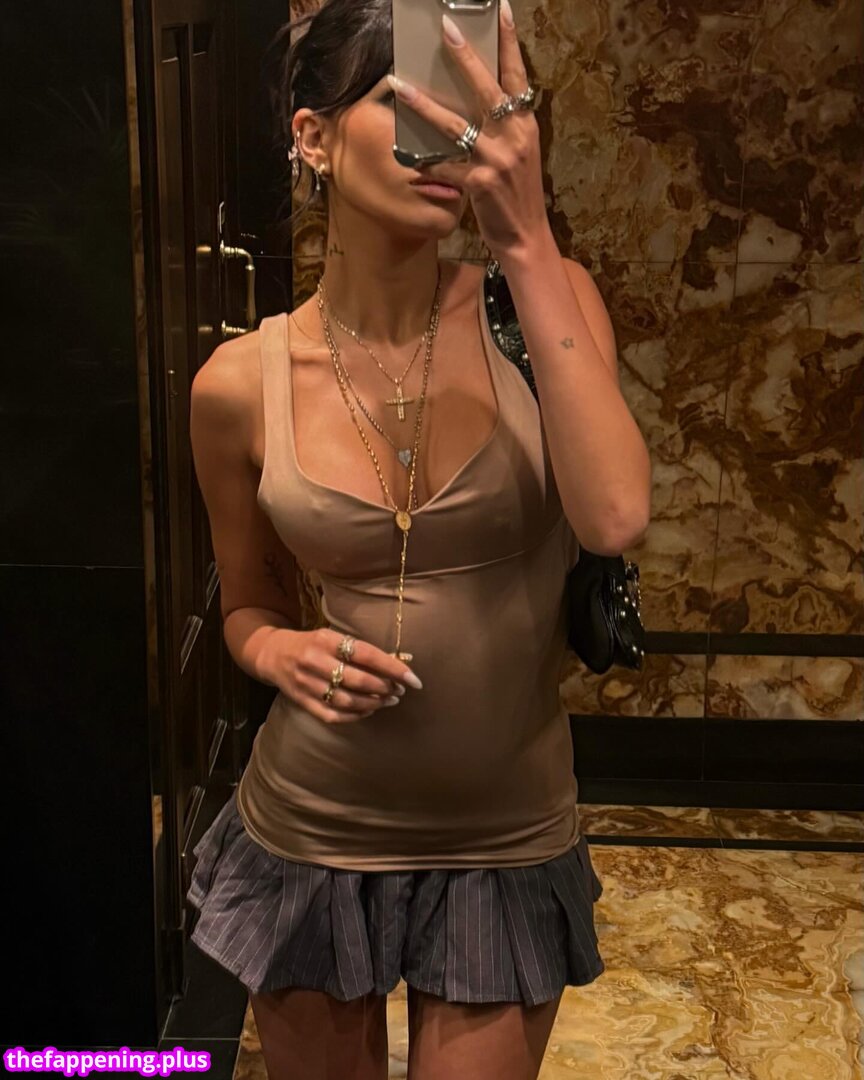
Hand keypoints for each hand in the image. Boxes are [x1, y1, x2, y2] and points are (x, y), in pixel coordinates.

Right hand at [256, 627, 416, 724]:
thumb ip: (359, 650)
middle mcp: (315, 661)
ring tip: (388, 701)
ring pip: (347, 701)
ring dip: (373, 704)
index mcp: (326, 640)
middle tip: (399, 691)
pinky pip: (333, 715)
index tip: (413, 679)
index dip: (392, 668)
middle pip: (358, 680)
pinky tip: (368, 711)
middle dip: (385, 688)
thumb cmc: (313, 644)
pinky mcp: (302, 702)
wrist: (273, 654)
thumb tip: (397, 665)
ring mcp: (307, 684)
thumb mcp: (333, 637)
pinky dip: (355, 715)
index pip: (366, 655)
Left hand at [386, 1, 552, 261]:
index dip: (510, 43)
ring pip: (454, 124)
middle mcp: (513, 137)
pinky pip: (445, 166)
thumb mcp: (521, 155)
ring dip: (423, 105)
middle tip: (445, 29)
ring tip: (399, 85)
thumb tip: (480, 104)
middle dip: (464, 56)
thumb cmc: (520, 196)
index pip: (517, 76)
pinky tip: (406, 155)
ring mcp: (496, 159)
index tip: (503, 11)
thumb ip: (504, 129)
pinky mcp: (479, 183)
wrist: (527, 237)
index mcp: (525, 126)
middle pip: (485, 87)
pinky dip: (425, 162)